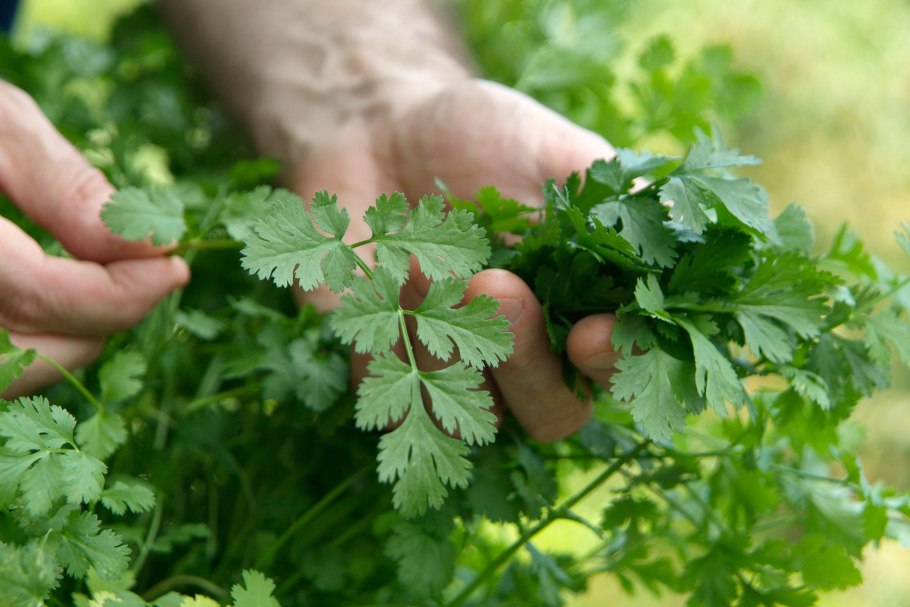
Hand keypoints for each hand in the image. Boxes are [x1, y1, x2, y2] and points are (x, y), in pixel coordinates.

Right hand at [0, 82, 188, 397]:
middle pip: (22, 358)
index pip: (37, 295)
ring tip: (111, 279)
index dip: (118, 292)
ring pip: (7, 375)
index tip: (174, 265)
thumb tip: (147, 247)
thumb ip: (62, 186)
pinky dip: (33, 337)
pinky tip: (64, 291)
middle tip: (151, 277)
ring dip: (68, 336)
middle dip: (98, 322)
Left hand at [292, 79, 619, 441]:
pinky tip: (378, 278)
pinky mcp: (378, 363)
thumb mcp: (557, 152)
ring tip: (419, 263)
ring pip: (466, 416)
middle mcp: (525, 355)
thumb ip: (619, 203)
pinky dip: (379, 341)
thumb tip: (689, 241)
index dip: (615, 365)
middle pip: (549, 413)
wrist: (380, 126)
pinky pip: (382, 389)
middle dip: (525, 358)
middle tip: (499, 288)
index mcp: (580, 311)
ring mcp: (453, 369)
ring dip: (446, 345)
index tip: (590, 335)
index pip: (618, 368)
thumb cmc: (479, 138)